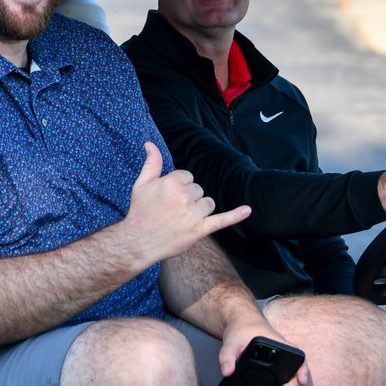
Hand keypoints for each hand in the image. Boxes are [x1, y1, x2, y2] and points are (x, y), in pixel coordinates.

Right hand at [117, 142, 249, 262]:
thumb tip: (150, 143)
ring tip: (182, 219)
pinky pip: (222, 220)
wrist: (138, 241)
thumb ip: (151, 163)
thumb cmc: (140, 212)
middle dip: (188, 198)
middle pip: (198, 190)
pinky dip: (235, 215)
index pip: (187, 177)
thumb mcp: (141, 184)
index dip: (179, 186)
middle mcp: (185, 196)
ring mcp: (194, 214)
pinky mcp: (200, 230)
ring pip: (208, 203)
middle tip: (172, 210)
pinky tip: (247, 209)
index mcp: (172, 182)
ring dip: (199, 209)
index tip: (168, 198)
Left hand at [219, 317, 308, 385]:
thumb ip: (227, 355)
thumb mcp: (232, 341)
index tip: (300, 381)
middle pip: (293, 381)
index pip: (299, 359)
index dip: (303, 371)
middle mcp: (285, 361)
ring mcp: (280, 371)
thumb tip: (227, 372)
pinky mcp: (273, 378)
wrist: (242, 328)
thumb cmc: (241, 331)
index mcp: (282, 348)